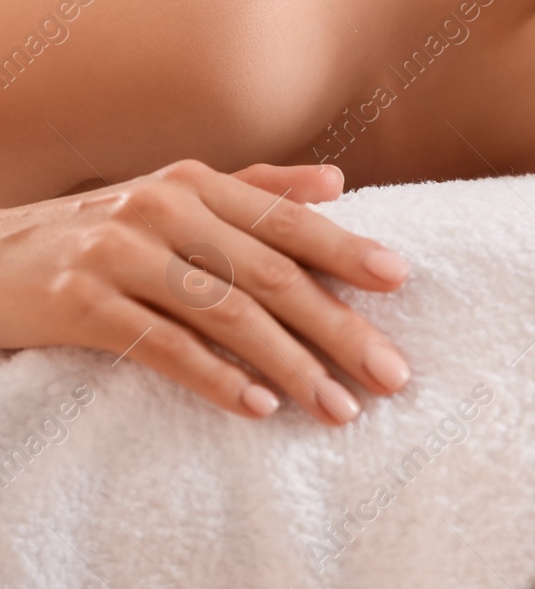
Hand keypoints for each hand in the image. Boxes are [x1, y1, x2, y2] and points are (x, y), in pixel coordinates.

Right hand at [0, 159, 410, 423]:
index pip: (286, 221)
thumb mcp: (172, 199)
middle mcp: (162, 211)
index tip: (400, 281)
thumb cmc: (98, 233)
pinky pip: (163, 347)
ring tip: (338, 406)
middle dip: (337, 326)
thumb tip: (338, 182)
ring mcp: (119, 255)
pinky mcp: (80, 304)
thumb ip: (255, 190)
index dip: (346, 249)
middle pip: (269, 273)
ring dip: (291, 365)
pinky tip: (261, 405)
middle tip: (391, 371)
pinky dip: (216, 378)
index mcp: (194, 184)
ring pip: (226, 315)